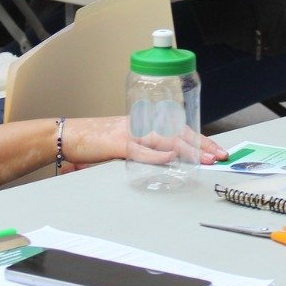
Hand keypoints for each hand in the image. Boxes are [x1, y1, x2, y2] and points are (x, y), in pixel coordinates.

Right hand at [61, 118, 227, 169]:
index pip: (177, 129)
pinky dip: (155, 155)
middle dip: (201, 144)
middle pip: (177, 132)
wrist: (66, 135)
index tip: (215, 149)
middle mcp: (139, 124)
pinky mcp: (115, 143)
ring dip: (186, 150)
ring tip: (203, 159)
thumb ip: (145, 150)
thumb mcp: (125, 144)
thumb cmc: (93, 142)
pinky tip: (169, 159)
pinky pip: (139, 150)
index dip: (198, 138)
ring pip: (163, 139)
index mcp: (143, 123)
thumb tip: (168, 161)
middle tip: (219, 155)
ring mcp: (128, 132)